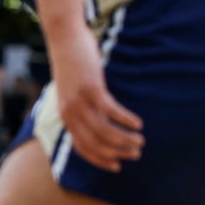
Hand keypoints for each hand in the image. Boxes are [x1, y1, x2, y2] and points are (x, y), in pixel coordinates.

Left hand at [48, 28, 142, 172]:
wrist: (64, 38)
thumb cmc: (72, 63)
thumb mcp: (72, 90)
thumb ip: (81, 106)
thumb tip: (96, 120)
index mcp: (65, 116)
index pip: (82, 147)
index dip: (100, 159)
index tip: (116, 166)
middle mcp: (70, 113)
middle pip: (95, 143)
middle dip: (117, 152)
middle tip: (135, 153)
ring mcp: (80, 101)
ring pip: (104, 130)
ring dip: (124, 139)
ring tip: (140, 141)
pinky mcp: (91, 88)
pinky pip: (111, 111)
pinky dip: (125, 119)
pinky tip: (138, 123)